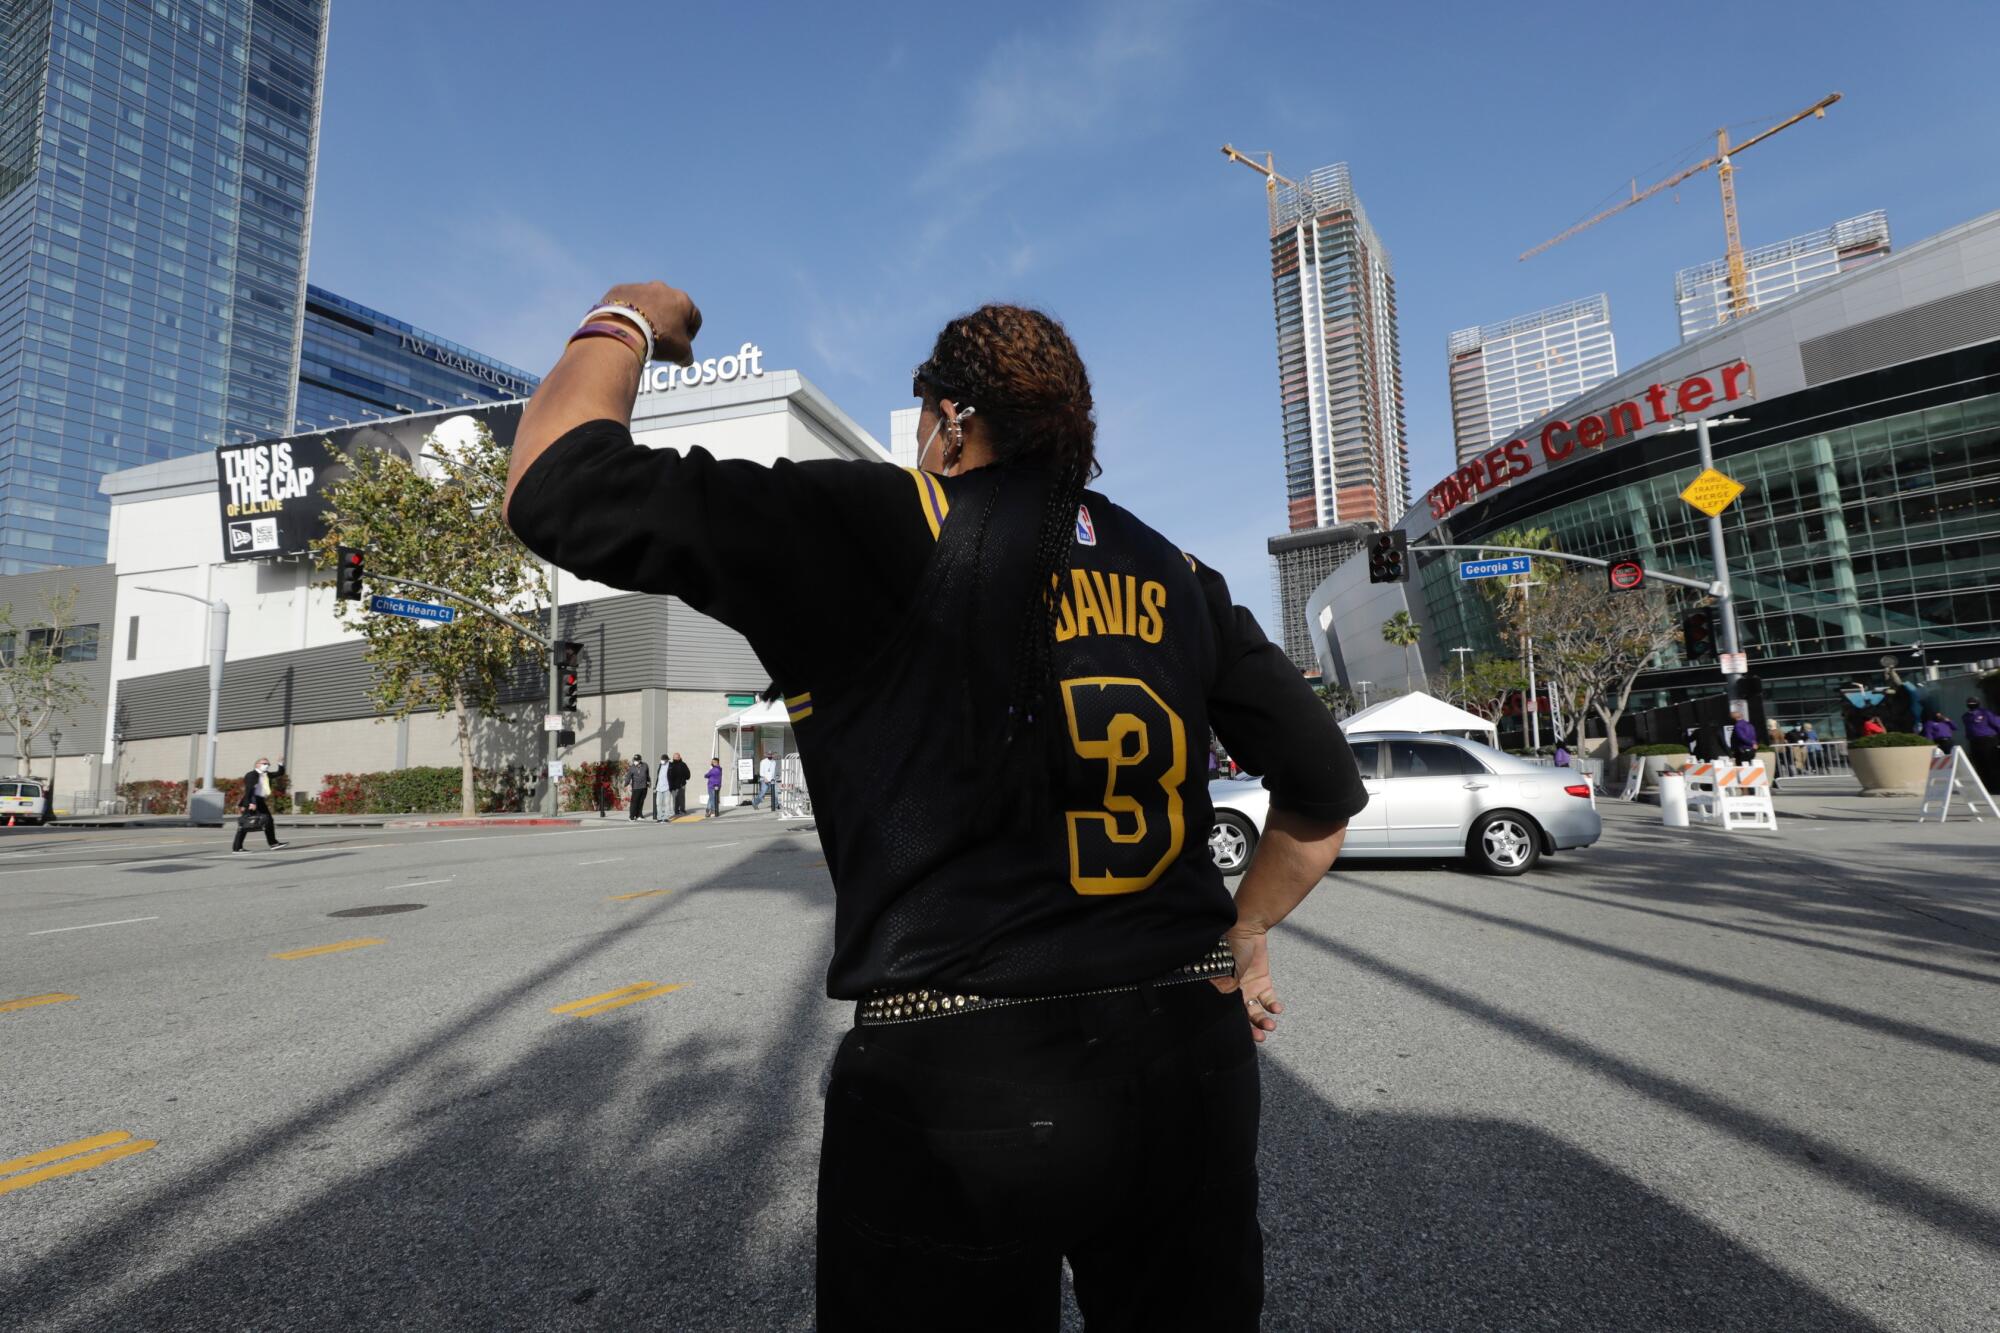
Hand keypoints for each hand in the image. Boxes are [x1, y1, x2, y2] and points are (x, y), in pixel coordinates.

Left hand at [597, 282, 701, 366]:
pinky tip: (625, 327)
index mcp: (683, 300)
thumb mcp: (680, 352)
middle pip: (670, 308)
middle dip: (667, 322)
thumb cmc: (659, 338)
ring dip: (647, 315)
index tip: (681, 345)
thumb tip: (685, 360)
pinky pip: (627, 302)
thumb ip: (687, 355)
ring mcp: (640, 287)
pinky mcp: (621, 289)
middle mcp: (663, 288)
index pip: (694, 319)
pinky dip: (628, 313)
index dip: (690, 334)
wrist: (625, 329)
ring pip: (647, 303)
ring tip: (640, 333)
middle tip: (660, 339)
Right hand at [1211, 920, 1280, 1041]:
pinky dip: (1272, 1006)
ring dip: (1263, 1021)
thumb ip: (1227, 988)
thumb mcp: (1225, 969)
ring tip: (1270, 1026)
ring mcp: (1248, 988)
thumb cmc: (1229, 946)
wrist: (1247, 927)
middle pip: (1241, 1016)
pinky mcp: (1262, 982)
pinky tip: (1276, 1010)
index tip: (1239, 1036)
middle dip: (1250, 1029)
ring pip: (1255, 1011)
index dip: (1232, 1025)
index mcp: (1220, 990)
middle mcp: (1233, 992)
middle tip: (1261, 1038)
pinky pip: (1268, 1000)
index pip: (1225, 1012)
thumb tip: (1228, 1008)